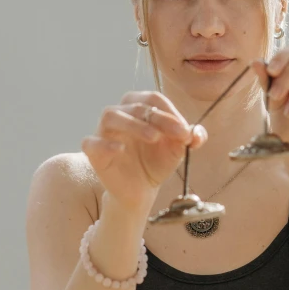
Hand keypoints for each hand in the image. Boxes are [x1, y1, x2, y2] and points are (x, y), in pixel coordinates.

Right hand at [81, 91, 207, 213]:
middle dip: (159, 117)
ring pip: (111, 115)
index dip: (171, 111)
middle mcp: (120, 114)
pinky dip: (105, 144)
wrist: (142, 190)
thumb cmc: (157, 162)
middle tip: (178, 132)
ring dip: (134, 124)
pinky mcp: (94, 152)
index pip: (153, 99)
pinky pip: (91, 143)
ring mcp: (103, 132)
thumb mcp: (178, 149)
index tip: (186, 130)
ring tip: (154, 137)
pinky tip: (121, 149)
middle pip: (135, 104)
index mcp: (139, 107)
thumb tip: (197, 134)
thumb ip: (190, 138)